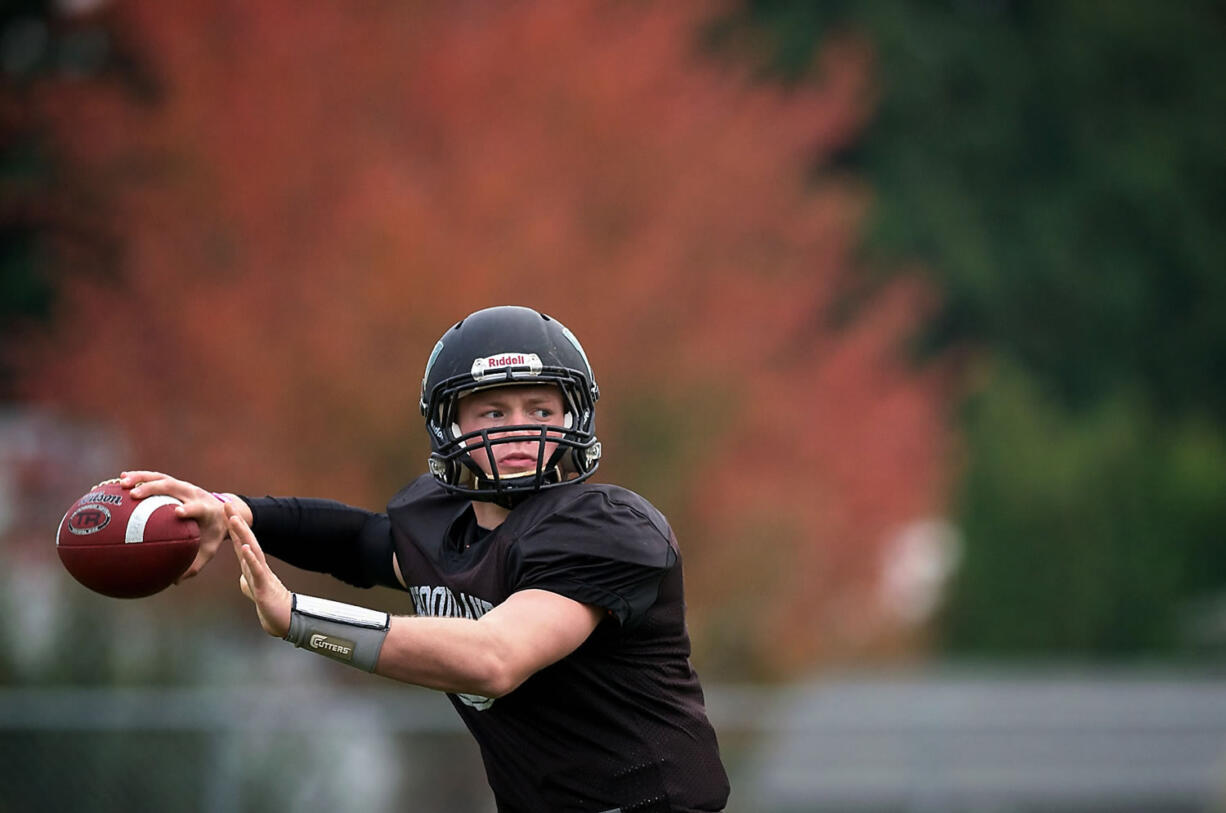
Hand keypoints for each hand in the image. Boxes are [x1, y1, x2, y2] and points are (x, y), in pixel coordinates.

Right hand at [120, 470, 248, 582]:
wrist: (223, 511)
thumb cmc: (213, 534)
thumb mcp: (209, 549)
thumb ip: (194, 564)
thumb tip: (174, 582)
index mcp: (205, 509)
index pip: (197, 507)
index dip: (189, 508)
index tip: (178, 512)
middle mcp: (193, 493)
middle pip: (173, 486)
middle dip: (154, 488)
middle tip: (134, 495)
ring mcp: (183, 486)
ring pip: (161, 478)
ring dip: (141, 478)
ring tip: (121, 483)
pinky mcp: (175, 483)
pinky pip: (155, 477)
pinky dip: (139, 477)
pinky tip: (119, 480)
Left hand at [227, 505, 291, 637]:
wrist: (283, 619)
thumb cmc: (269, 604)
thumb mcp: (253, 590)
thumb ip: (248, 581)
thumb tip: (242, 579)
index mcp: (251, 565)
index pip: (240, 541)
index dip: (232, 526)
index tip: (225, 509)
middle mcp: (256, 565)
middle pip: (245, 539)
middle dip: (236, 521)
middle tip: (226, 503)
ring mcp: (261, 574)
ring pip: (251, 549)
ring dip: (243, 533)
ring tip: (234, 519)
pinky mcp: (263, 586)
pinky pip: (256, 569)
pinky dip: (251, 557)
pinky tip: (245, 547)